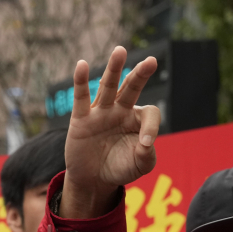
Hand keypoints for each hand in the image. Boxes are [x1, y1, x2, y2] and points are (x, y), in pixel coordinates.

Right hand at [58, 47, 160, 218]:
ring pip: (109, 87)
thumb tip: (146, 143)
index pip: (149, 113)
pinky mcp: (81, 119)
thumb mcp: (140, 166)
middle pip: (132, 87)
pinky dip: (81, 81)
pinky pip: (81, 98)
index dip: (151, 127)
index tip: (145, 144)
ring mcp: (100, 112)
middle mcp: (120, 110)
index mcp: (137, 119)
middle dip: (140, 74)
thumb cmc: (120, 168)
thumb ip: (147, 156)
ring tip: (120, 51)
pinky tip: (82, 65)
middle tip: (151, 61)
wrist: (94, 180)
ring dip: (114, 69)